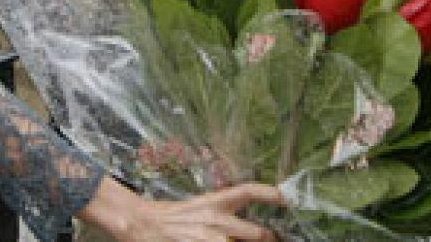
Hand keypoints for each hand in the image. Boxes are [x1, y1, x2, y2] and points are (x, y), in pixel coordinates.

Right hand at [80, 176, 282, 240]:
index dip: (271, 194)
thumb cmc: (169, 217)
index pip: (248, 192)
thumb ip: (220, 215)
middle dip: (268, 239)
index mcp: (216, 202)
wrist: (142, 224)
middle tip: (273, 239)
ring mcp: (211, 240)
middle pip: (257, 233)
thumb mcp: (197, 208)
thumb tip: (239, 224)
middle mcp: (217, 221)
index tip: (288, 197)